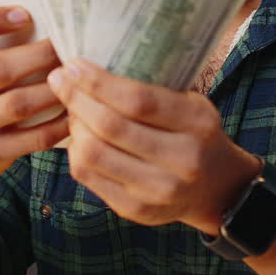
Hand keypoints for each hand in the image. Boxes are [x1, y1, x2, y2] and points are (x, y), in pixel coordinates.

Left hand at [47, 59, 259, 232]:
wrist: (217, 188)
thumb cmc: (195, 134)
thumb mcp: (191, 104)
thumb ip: (153, 89)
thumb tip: (93, 66)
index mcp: (197, 124)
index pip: (138, 100)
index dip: (98, 82)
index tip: (72, 64)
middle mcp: (183, 161)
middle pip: (111, 127)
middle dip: (77, 99)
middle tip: (58, 79)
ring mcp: (159, 191)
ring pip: (94, 154)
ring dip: (73, 126)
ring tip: (71, 109)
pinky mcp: (137, 210)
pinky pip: (89, 177)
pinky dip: (76, 151)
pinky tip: (78, 136)